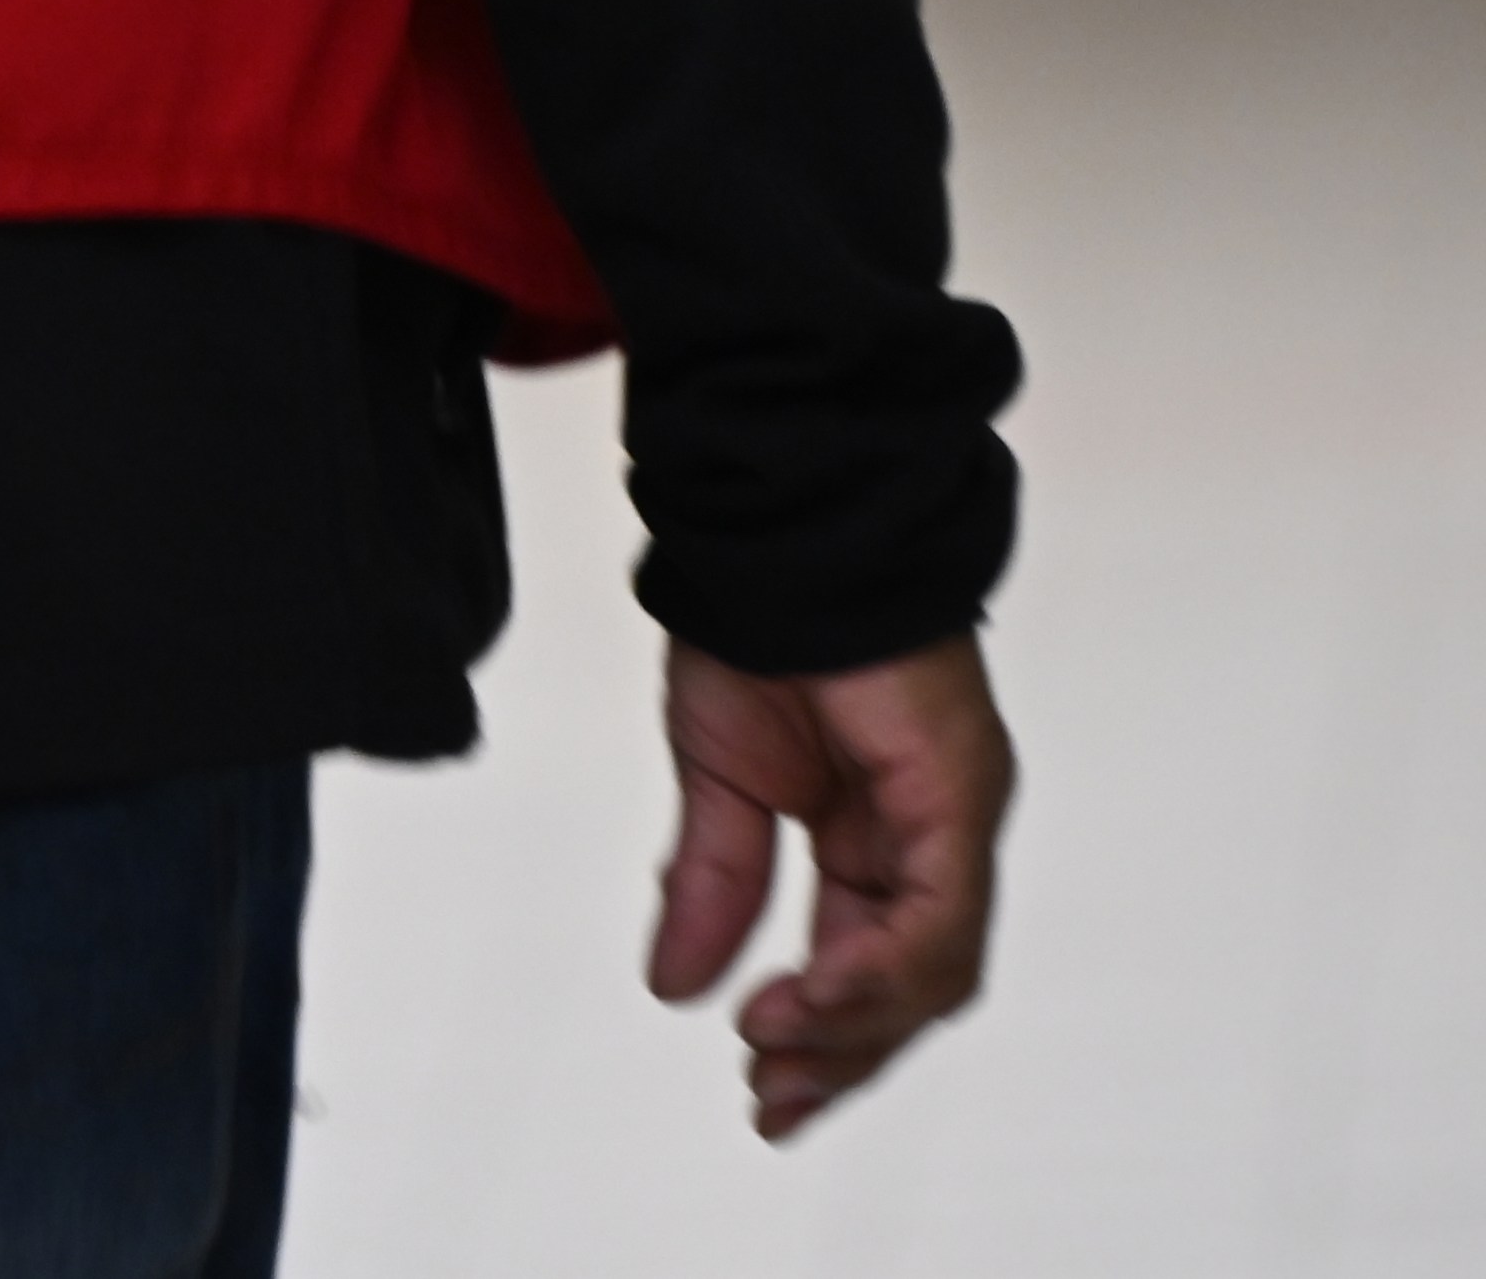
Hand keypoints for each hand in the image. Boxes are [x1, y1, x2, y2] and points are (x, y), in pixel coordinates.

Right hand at [648, 629, 1013, 1140]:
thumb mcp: (718, 776)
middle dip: (842, 1055)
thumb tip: (675, 981)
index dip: (822, 1035)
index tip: (764, 1084)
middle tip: (775, 1100)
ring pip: (932, 969)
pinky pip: (937, 917)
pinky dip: (878, 970)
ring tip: (778, 1044)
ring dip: (853, 1024)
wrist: (771, 536)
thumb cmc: (756, 621)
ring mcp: (954, 818)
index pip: (870, 963)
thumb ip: (713, 883)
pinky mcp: (960, 796)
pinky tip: (815, 991)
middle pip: (910, 987)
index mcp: (875, 829)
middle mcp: (927, 833)